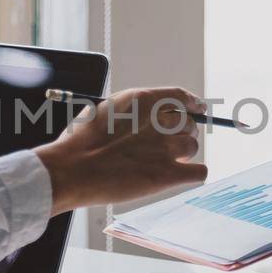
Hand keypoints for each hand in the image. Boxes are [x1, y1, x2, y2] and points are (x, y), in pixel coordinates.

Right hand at [34, 87, 208, 213]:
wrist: (73, 169)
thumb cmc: (80, 142)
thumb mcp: (106, 110)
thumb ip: (132, 111)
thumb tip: (144, 118)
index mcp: (144, 101)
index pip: (181, 97)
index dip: (193, 104)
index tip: (198, 109)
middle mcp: (159, 121)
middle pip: (188, 123)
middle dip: (183, 133)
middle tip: (171, 145)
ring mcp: (165, 148)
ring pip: (193, 146)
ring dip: (184, 154)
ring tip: (169, 162)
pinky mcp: (167, 175)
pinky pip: (198, 172)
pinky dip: (193, 173)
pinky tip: (181, 175)